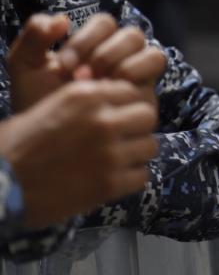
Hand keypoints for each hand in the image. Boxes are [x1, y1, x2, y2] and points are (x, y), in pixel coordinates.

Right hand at [1, 80, 157, 228]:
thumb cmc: (12, 146)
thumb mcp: (45, 107)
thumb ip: (82, 104)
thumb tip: (109, 104)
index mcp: (84, 96)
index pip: (130, 91)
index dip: (124, 104)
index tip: (115, 116)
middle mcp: (102, 120)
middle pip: (147, 115)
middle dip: (136, 126)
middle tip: (122, 138)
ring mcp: (110, 153)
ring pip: (149, 146)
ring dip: (135, 153)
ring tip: (117, 161)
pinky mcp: (110, 184)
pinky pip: (141, 176)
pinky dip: (130, 179)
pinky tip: (112, 180)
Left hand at [8, 13, 165, 112]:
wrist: (44, 139)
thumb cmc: (37, 102)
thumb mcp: (26, 66)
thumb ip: (33, 36)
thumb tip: (62, 20)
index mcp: (95, 44)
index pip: (105, 24)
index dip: (87, 39)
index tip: (64, 65)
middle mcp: (121, 57)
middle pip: (133, 36)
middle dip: (106, 54)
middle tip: (82, 77)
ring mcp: (136, 78)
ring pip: (153, 55)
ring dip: (127, 66)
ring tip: (100, 86)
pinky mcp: (144, 100)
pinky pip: (153, 82)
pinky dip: (135, 85)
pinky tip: (109, 100)